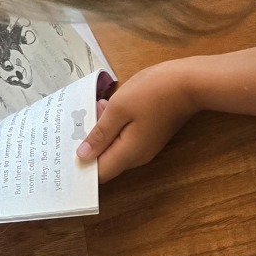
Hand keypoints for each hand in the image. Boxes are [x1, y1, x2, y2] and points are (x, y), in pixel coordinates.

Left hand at [76, 61, 199, 182]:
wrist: (190, 82)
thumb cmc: (152, 92)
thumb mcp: (119, 109)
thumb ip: (100, 134)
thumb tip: (83, 156)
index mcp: (129, 154)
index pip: (99, 174)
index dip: (82, 166)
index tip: (65, 151)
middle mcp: (138, 156)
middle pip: (106, 161)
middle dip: (89, 144)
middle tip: (77, 121)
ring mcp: (146, 146)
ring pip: (115, 147)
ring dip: (101, 132)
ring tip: (95, 107)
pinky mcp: (150, 135)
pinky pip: (125, 138)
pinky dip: (113, 127)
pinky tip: (108, 107)